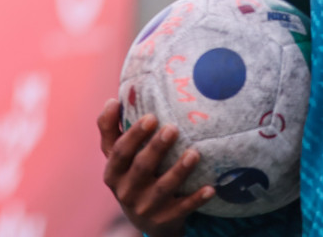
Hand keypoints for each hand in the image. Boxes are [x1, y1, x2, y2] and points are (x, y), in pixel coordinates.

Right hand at [98, 99, 213, 236]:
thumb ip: (111, 132)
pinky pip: (184, 208)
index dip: (134, 134)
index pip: (119, 151)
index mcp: (112, 173)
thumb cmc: (131, 178)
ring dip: (180, 170)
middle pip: (142, 167)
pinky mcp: (166, 219)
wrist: (145, 221)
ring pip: (164, 187)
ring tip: (194, 153)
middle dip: (157, 147)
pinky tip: (211, 188)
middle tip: (173, 128)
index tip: (151, 116)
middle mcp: (126, 191)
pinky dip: (197, 199)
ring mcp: (146, 207)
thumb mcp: (116, 159)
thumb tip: (112, 101)